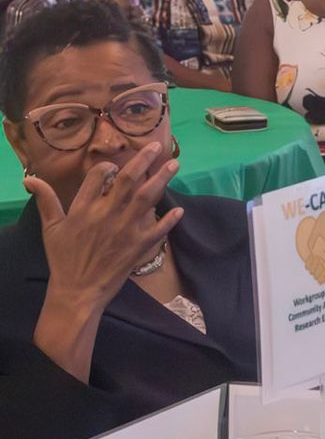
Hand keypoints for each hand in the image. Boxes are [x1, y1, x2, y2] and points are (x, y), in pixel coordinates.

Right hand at [29, 143, 182, 309]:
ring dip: (161, 179)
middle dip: (144, 161)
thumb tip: (30, 178)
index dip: (108, 166)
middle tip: (158, 147)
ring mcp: (125, 229)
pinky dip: (170, 219)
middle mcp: (106, 214)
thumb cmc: (63, 258)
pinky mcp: (138, 246)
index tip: (116, 164)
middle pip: (128, 180)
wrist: (76, 291)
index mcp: (83, 209)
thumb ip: (46, 201)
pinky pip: (159, 229)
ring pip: (147, 198)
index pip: (98, 176)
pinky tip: (178, 210)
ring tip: (173, 165)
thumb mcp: (50, 228)